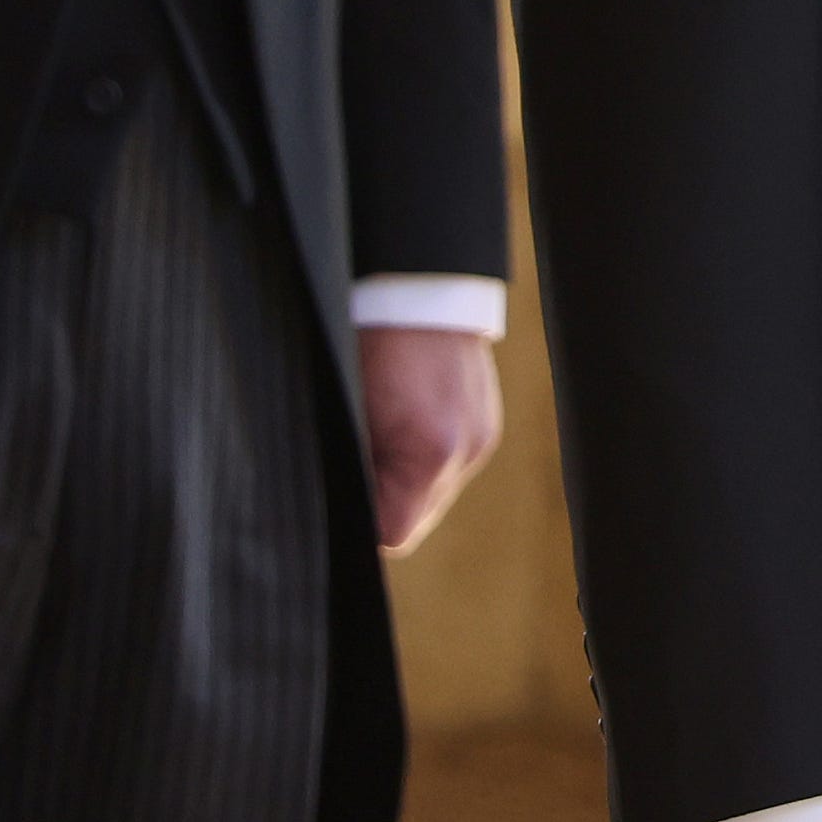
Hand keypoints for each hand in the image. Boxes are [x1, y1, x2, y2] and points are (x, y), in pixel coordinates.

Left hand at [354, 324, 503, 553]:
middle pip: (417, 518)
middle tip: (349, 466)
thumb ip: (355, 465)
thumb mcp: (348, 410)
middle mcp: (465, 451)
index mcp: (429, 452)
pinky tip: (404, 425)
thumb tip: (346, 501)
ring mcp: (481, 437)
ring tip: (376, 440)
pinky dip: (425, 460)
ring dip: (405, 482)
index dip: (360, 525)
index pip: (393, 534)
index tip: (335, 501)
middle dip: (382, 503)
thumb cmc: (366, 343)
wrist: (418, 288)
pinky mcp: (486, 423)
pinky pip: (451, 465)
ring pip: (435, 494)